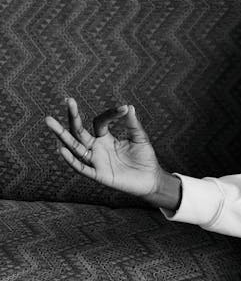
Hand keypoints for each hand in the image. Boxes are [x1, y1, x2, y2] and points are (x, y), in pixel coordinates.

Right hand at [45, 97, 165, 199]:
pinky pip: (82, 168)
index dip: (110, 114)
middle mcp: (97, 148)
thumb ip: (133, 124)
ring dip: (62, 135)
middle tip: (68, 100)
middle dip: (72, 117)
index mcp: (105, 138)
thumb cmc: (144, 158)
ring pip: (75, 147)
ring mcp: (96, 161)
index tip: (124, 108)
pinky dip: (72, 160)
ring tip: (49, 121)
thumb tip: (128, 106)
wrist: (151, 180)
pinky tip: (62, 150)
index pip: (99, 122)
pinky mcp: (99, 175)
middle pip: (78, 132)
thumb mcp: (140, 138)